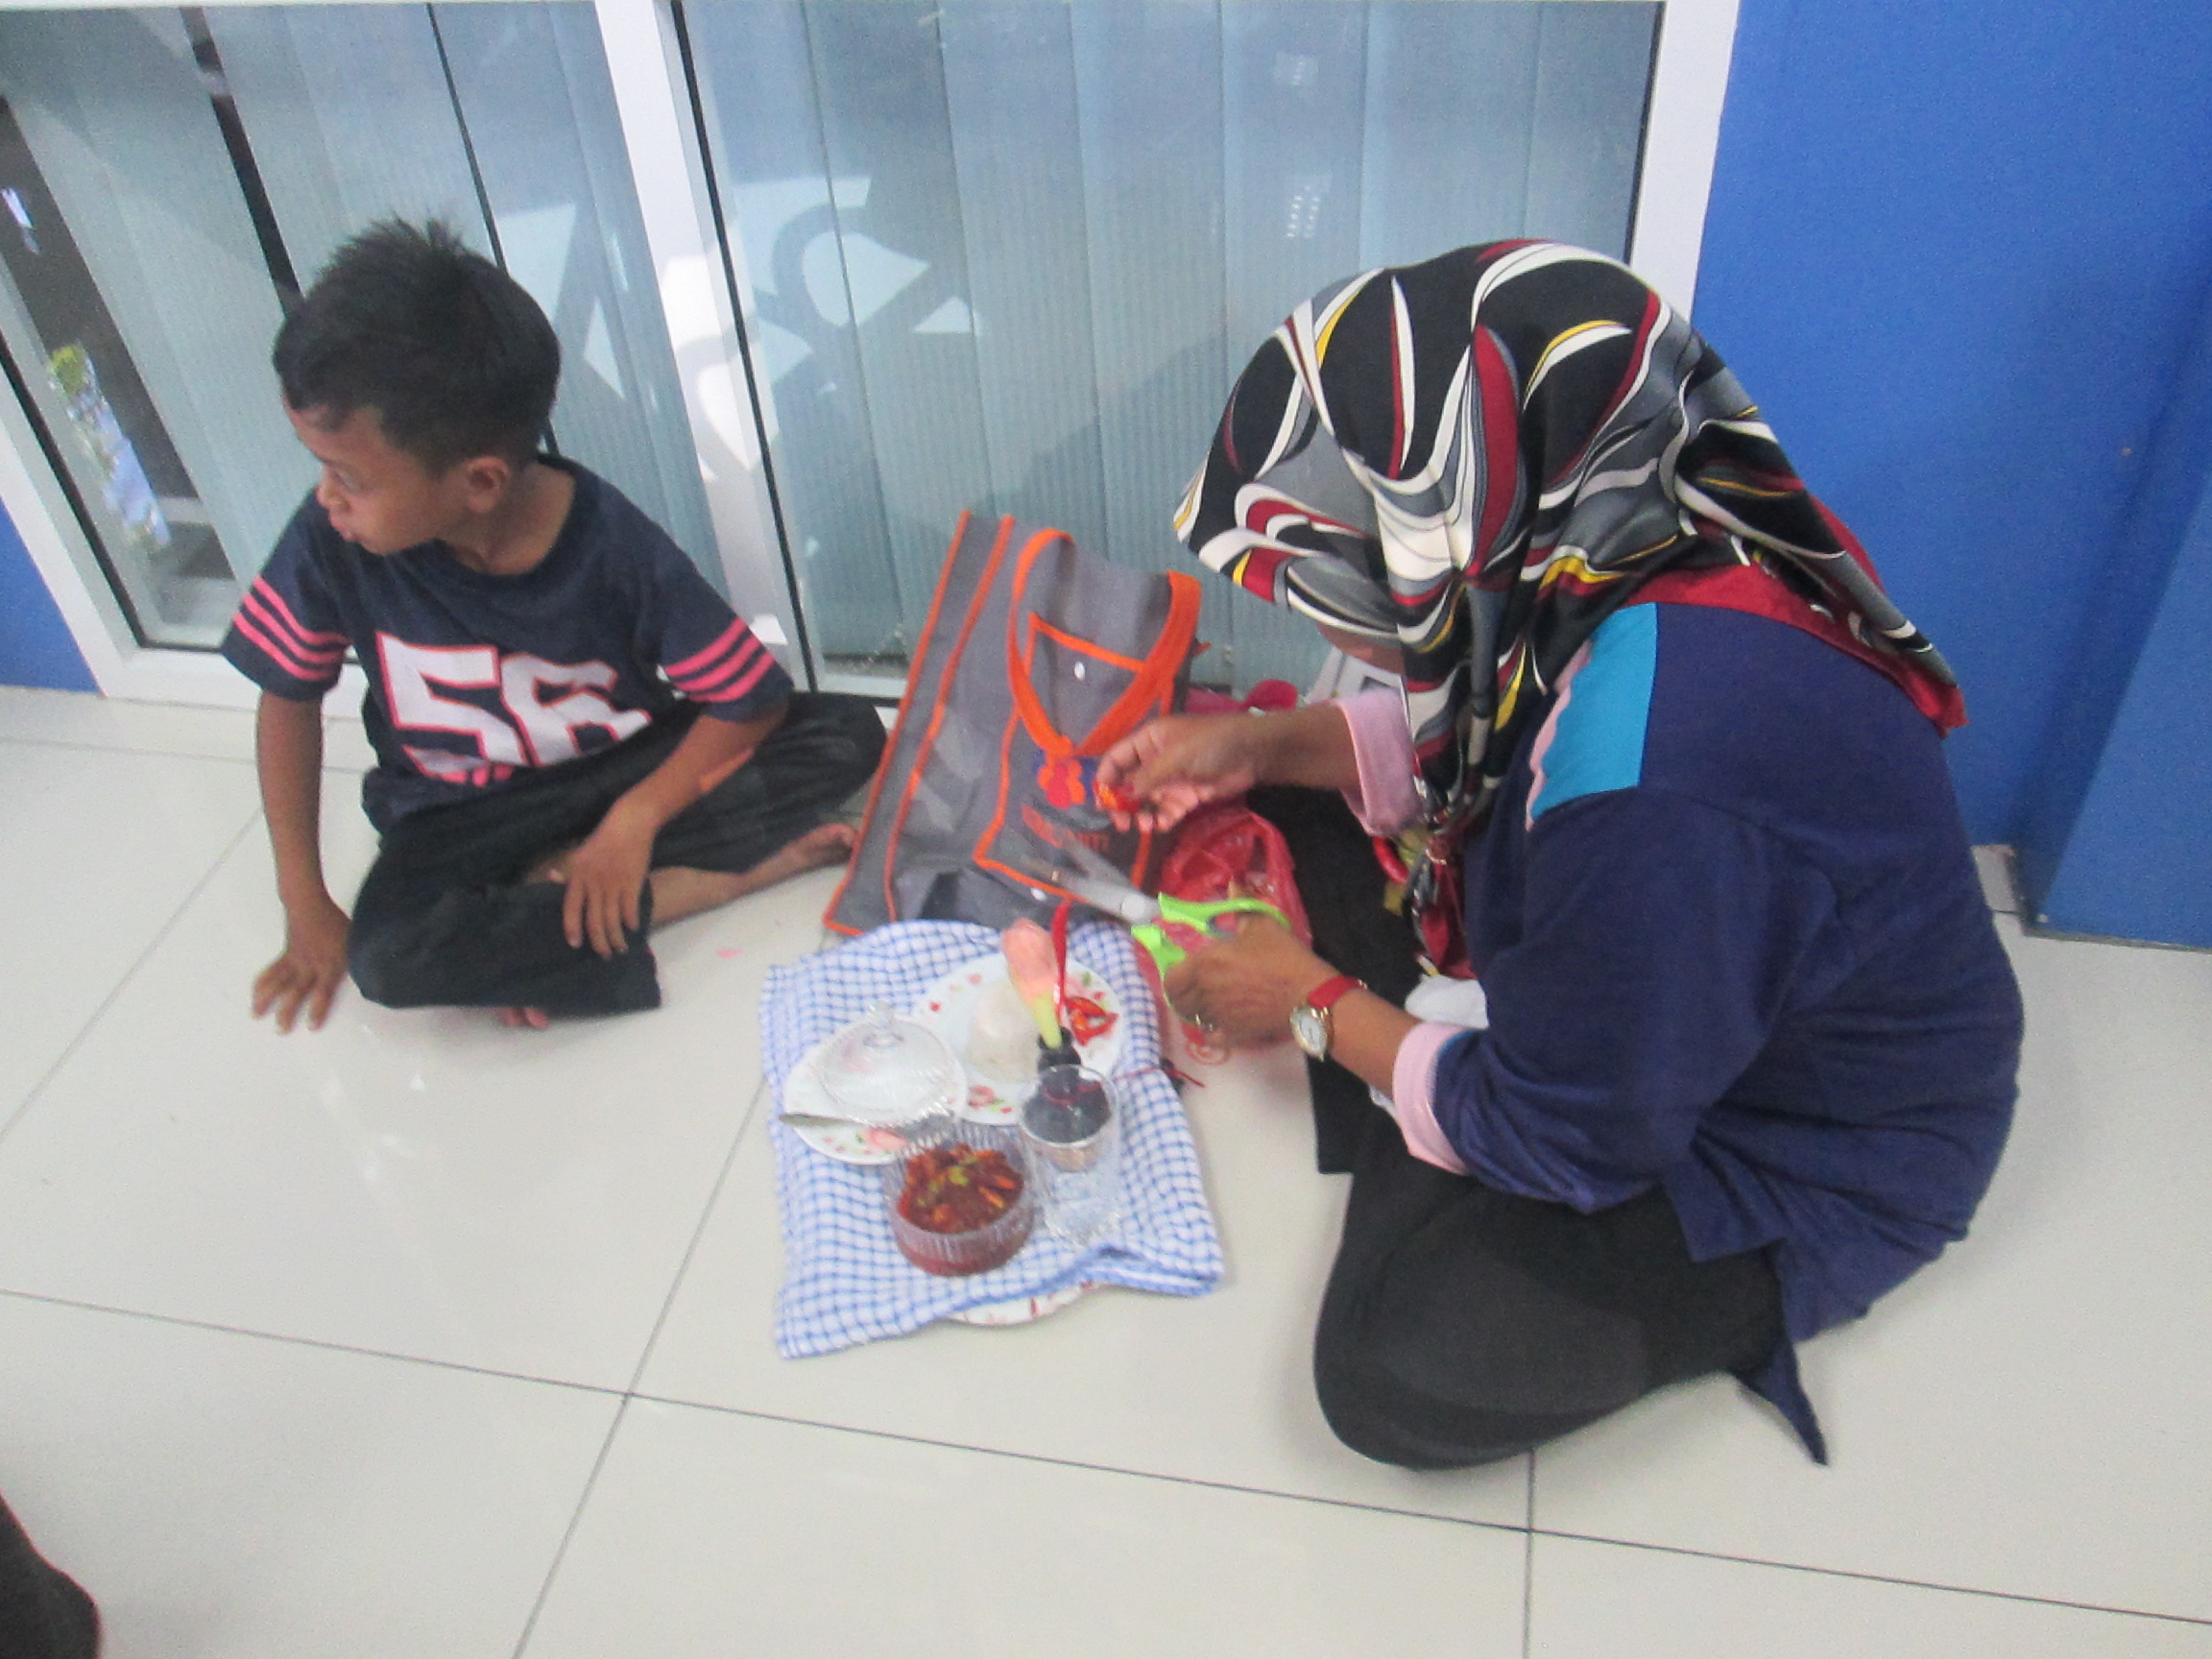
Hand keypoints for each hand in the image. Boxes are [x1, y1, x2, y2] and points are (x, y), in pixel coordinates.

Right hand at [253, 893, 349, 1032]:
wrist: (310, 905)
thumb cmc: (337, 923)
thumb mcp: (356, 942)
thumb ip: (360, 960)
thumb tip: (373, 975)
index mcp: (330, 966)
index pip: (324, 992)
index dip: (318, 1010)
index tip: (311, 1026)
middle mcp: (310, 967)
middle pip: (296, 992)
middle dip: (287, 1011)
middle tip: (280, 1030)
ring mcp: (295, 962)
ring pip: (279, 983)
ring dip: (266, 999)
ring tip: (255, 1014)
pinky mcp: (285, 956)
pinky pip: (271, 971)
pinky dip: (262, 982)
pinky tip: (254, 993)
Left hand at [560, 801, 657, 956]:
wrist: (629, 824)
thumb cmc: (603, 840)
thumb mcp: (580, 854)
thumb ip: (568, 872)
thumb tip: (551, 877)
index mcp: (579, 876)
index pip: (572, 907)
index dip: (572, 928)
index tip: (574, 944)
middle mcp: (594, 883)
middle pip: (595, 920)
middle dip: (599, 942)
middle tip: (604, 955)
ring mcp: (614, 884)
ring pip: (613, 919)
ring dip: (617, 938)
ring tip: (620, 948)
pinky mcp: (632, 882)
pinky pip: (630, 909)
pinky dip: (631, 922)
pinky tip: (633, 929)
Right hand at [1095, 714, 1269, 831]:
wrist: (1251, 753)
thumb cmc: (1209, 744)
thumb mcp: (1174, 757)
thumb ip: (1145, 778)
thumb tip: (1120, 797)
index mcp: (1147, 741)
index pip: (1116, 760)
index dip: (1105, 779)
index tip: (1101, 802)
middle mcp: (1155, 761)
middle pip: (1128, 785)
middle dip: (1122, 804)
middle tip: (1121, 823)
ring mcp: (1171, 779)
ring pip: (1146, 801)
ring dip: (1141, 815)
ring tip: (1145, 827)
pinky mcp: (1187, 795)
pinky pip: (1167, 811)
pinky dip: (1162, 820)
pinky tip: (1162, 825)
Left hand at [1162, 914, 1333, 1049]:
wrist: (1307, 993)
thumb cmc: (1281, 955)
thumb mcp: (1262, 924)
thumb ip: (1241, 904)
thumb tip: (1233, 881)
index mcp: (1204, 965)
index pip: (1170, 979)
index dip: (1173, 976)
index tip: (1183, 971)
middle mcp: (1205, 993)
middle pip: (1179, 1001)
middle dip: (1183, 995)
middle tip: (1194, 988)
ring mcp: (1218, 1017)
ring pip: (1195, 1018)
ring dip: (1197, 1011)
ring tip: (1208, 1003)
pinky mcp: (1234, 1035)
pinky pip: (1212, 1038)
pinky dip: (1212, 1033)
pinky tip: (1220, 1025)